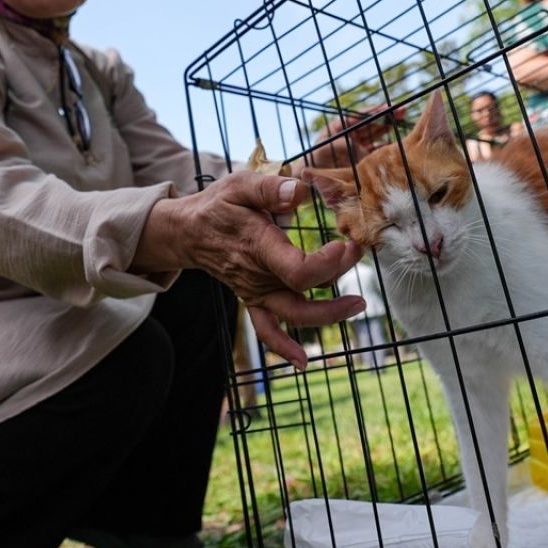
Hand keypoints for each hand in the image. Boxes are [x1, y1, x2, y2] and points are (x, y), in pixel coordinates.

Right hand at [139, 172, 364, 367]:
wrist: (189, 232)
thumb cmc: (219, 205)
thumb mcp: (241, 185)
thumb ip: (270, 188)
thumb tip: (300, 191)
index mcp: (258, 246)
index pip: (297, 270)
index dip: (326, 265)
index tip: (344, 244)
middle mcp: (258, 276)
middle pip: (302, 292)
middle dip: (336, 277)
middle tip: (358, 253)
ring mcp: (256, 292)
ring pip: (293, 314)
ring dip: (327, 314)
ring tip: (357, 304)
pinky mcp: (254, 300)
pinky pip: (267, 330)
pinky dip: (284, 347)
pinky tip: (303, 362)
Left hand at [292, 104, 404, 173]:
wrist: (308, 178)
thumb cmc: (313, 161)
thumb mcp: (323, 150)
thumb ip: (339, 145)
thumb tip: (356, 147)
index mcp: (340, 127)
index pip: (360, 116)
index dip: (375, 111)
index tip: (389, 106)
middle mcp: (350, 134)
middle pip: (371, 122)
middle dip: (387, 116)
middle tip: (403, 110)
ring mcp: (356, 145)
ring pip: (375, 134)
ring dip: (389, 128)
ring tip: (404, 122)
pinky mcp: (360, 158)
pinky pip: (375, 150)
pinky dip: (386, 147)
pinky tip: (397, 145)